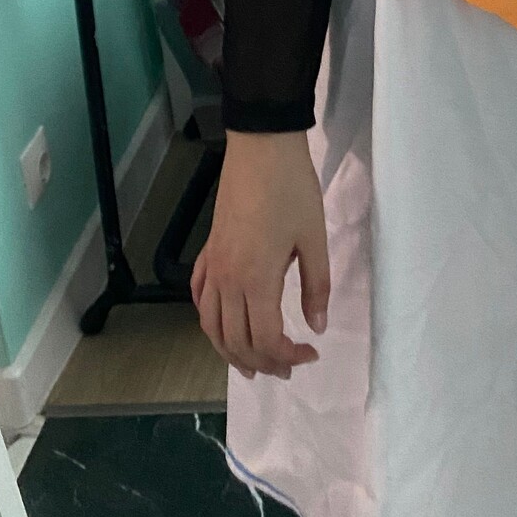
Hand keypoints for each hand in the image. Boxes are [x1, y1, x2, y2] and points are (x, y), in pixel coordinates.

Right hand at [191, 131, 329, 379]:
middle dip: (263, 363)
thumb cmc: (293, 190)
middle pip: (236, 341)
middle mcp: (228, 280)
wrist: (261, 147)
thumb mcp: (314, 239)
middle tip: (288, 369)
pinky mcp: (208, 251)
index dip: (287, 357)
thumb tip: (317, 327)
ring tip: (253, 365)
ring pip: (211, 326)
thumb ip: (316, 287)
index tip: (311, 353)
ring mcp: (213, 266)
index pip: (265, 340)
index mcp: (256, 280)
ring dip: (231, 352)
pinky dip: (210, 320)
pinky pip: (200, 297)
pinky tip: (223, 323)